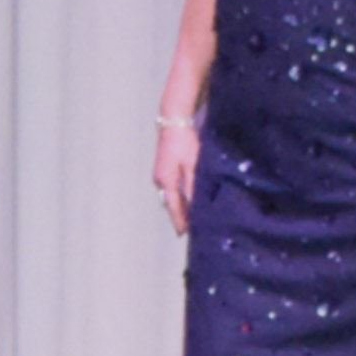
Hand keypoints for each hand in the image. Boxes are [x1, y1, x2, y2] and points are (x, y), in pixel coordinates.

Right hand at [152, 110, 200, 237]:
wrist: (174, 121)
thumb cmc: (185, 142)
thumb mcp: (193, 165)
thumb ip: (193, 186)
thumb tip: (195, 205)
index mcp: (167, 181)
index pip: (174, 207)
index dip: (179, 221)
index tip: (183, 234)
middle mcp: (160, 180)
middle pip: (170, 203)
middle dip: (179, 215)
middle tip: (189, 228)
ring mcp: (160, 173)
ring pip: (170, 195)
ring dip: (179, 205)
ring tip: (189, 216)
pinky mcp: (163, 167)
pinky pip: (170, 187)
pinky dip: (178, 195)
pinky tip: (186, 197)